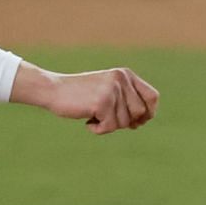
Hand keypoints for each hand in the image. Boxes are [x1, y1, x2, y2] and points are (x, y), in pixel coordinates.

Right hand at [19, 65, 159, 134]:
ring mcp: (112, 90)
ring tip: (94, 117)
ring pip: (124, 122)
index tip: (138, 122)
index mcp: (125, 74)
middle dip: (126, 122)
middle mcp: (121, 79)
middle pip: (140, 113)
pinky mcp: (102, 102)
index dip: (149, 113)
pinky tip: (88, 123)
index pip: (153, 97)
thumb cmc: (80, 94)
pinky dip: (98, 130)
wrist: (53, 89)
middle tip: (107, 121)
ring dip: (109, 126)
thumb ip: (126, 100)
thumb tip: (143, 120)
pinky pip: (109, 127)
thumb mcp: (107, 90)